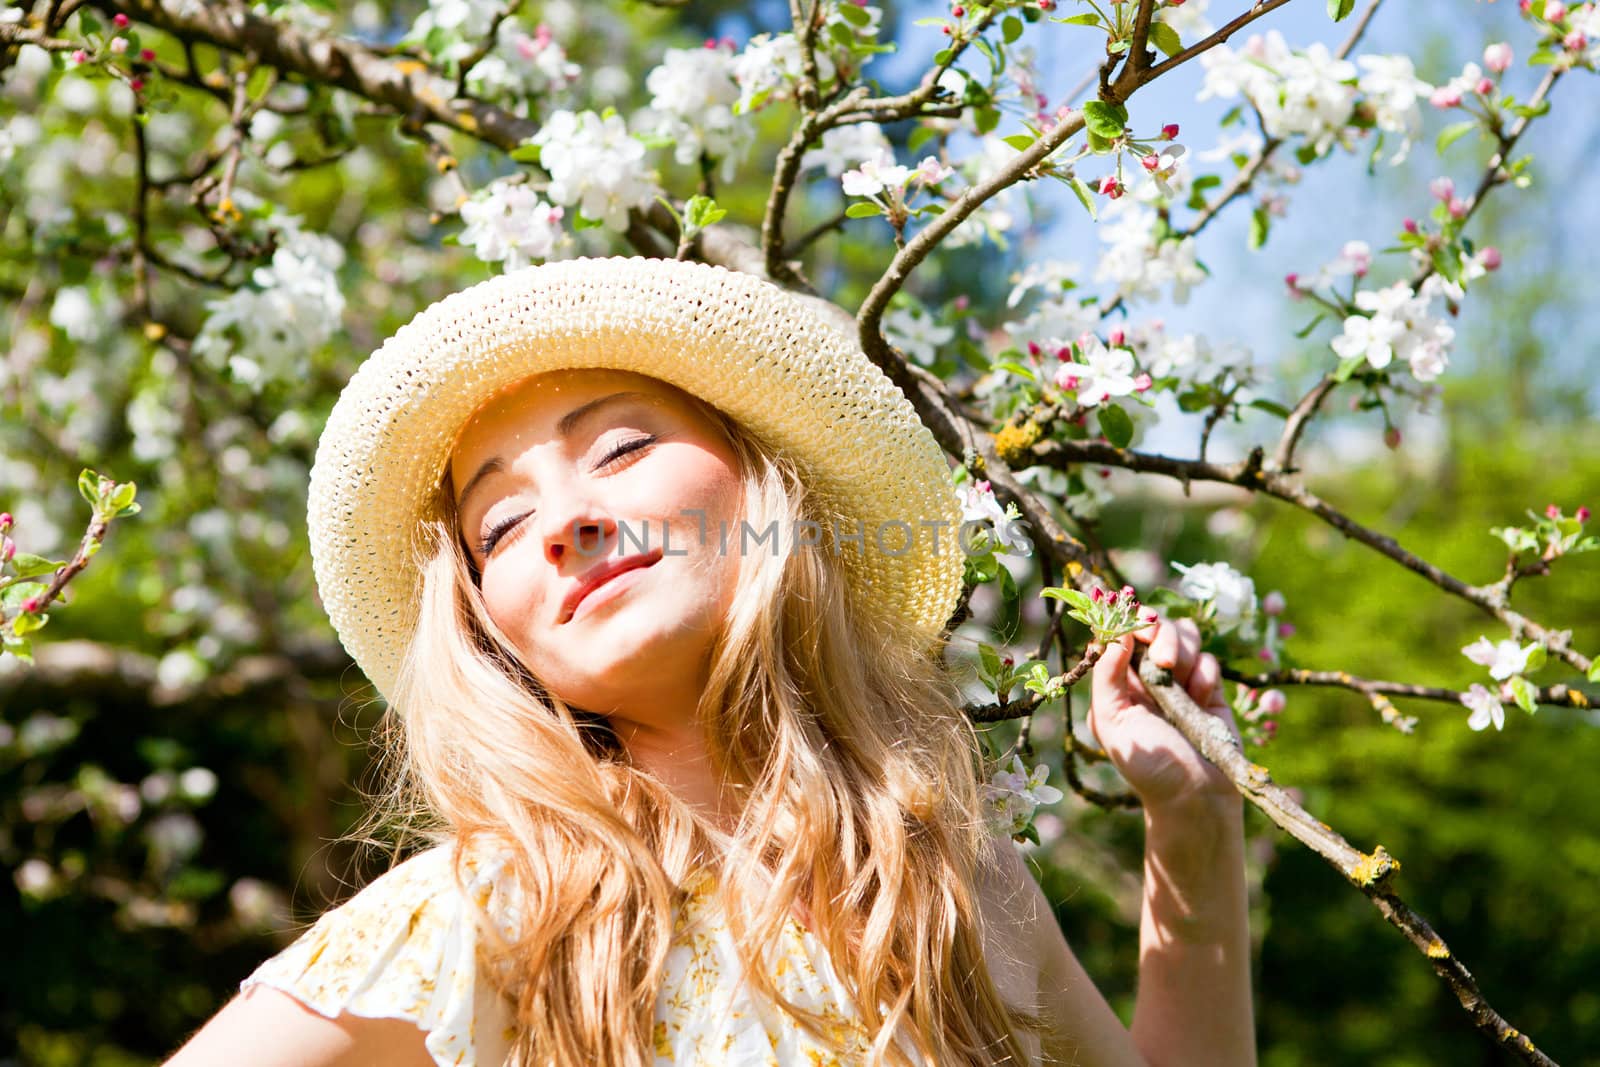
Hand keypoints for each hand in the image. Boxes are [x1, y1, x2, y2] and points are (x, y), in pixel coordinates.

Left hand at [1087, 612, 1242, 810]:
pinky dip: (1205, 672)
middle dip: (1160, 633)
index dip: (1127, 621)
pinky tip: (1201, 699)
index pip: (1119, 632)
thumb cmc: (1148, 765)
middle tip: (1163, 662)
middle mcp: (1147, 675)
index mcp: (1117, 680)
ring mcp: (1180, 679)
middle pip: (1153, 624)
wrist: (1197, 797)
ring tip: (1181, 681)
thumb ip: (1106, 675)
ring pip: (1184, 633)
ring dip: (1183, 649)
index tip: (1136, 631)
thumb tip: (1114, 634)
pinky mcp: (1210, 688)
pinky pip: (1208, 659)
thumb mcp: (1111, 722)